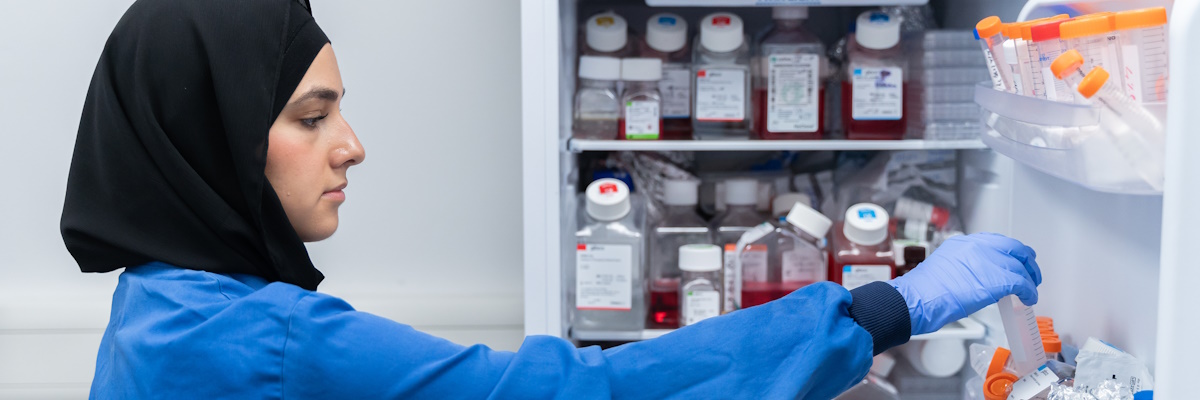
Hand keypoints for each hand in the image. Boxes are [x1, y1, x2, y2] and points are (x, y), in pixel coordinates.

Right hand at [890, 233, 1041, 334]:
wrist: (918, 299)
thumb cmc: (923, 291)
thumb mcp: (943, 267)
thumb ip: (963, 266)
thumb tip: (976, 277)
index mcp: (963, 243)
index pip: (996, 241)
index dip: (1009, 253)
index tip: (1012, 261)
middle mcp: (978, 246)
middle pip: (1014, 248)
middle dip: (1025, 261)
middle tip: (1030, 274)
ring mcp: (989, 261)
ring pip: (1021, 266)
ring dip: (1029, 279)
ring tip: (1029, 291)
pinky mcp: (997, 279)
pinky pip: (1022, 283)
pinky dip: (1029, 292)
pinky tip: (1028, 299)